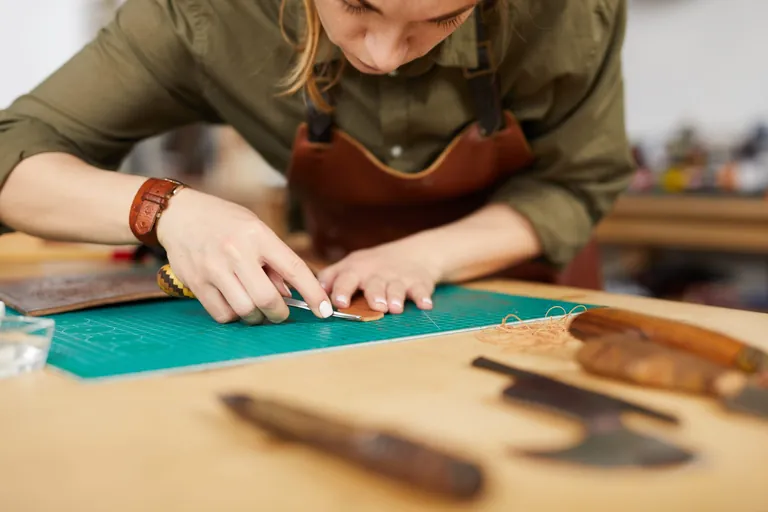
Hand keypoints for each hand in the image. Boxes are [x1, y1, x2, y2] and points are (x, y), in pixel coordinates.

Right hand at [155, 188, 332, 324]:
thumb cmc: (225, 221)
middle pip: (267, 299)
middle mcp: (236, 252)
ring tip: (256, 307)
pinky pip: (223, 314)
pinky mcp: (197, 283)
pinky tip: (235, 304)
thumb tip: (291, 293)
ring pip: (245, 310)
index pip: (294, 269)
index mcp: (258, 235)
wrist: (180, 215)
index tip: (325, 311)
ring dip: (257, 317)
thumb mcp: (256, 229)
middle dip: (280, 314)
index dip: (314, 294)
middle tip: (280, 312)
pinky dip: (234, 316)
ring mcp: (214, 269)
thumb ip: (274, 260)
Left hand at [316, 243, 441, 314]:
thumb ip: (331, 279)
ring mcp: (398, 278)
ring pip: (396, 288)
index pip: (346, 279)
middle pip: (374, 284)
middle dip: (374, 294)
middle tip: (375, 305)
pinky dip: (423, 297)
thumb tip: (307, 293)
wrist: (414, 254)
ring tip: (394, 308)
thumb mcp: (350, 267)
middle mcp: (377, 274)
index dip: (342, 290)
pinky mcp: (419, 282)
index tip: (339, 302)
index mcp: (356, 271)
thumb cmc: (373, 267)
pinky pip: (421, 289)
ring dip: (395, 297)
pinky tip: (425, 304)